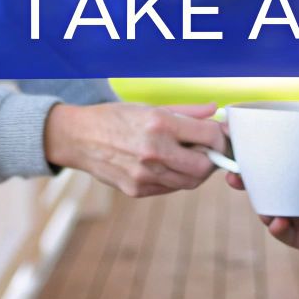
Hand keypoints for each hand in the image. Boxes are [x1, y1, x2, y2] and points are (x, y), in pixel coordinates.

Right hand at [43, 102, 224, 196]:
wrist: (79, 138)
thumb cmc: (116, 118)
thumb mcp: (151, 107)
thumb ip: (187, 112)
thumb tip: (215, 110)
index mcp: (159, 124)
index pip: (209, 137)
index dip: (219, 137)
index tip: (217, 136)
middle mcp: (153, 151)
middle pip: (203, 167)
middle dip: (211, 159)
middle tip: (207, 150)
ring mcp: (144, 175)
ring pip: (189, 182)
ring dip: (195, 170)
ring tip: (186, 156)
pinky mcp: (137, 190)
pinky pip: (170, 188)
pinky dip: (176, 178)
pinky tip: (167, 165)